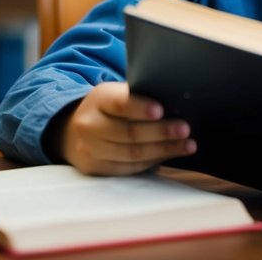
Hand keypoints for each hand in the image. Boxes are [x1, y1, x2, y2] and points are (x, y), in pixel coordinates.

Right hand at [59, 82, 196, 174]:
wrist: (74, 130)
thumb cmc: (109, 108)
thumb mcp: (117, 93)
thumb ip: (138, 96)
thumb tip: (175, 100)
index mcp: (99, 99)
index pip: (120, 103)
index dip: (140, 108)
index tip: (161, 110)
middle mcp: (89, 124)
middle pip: (129, 132)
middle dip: (160, 132)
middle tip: (185, 129)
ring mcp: (89, 149)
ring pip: (131, 153)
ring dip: (163, 150)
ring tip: (188, 145)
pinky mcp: (95, 168)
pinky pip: (128, 168)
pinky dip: (152, 162)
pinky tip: (170, 155)